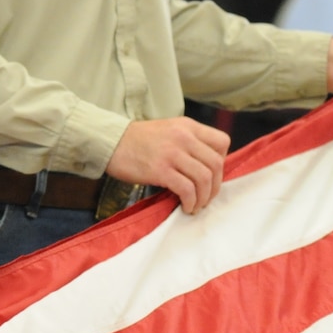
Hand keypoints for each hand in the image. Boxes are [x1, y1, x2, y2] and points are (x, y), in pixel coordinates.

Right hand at [105, 117, 230, 214]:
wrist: (110, 142)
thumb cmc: (137, 140)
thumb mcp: (168, 130)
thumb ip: (188, 141)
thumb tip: (205, 166)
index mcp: (187, 126)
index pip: (222, 141)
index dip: (221, 161)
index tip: (210, 174)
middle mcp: (183, 137)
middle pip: (216, 164)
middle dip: (215, 185)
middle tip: (206, 196)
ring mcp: (172, 153)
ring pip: (204, 178)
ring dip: (204, 197)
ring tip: (196, 204)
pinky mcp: (160, 170)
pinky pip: (187, 189)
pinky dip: (191, 201)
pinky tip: (185, 206)